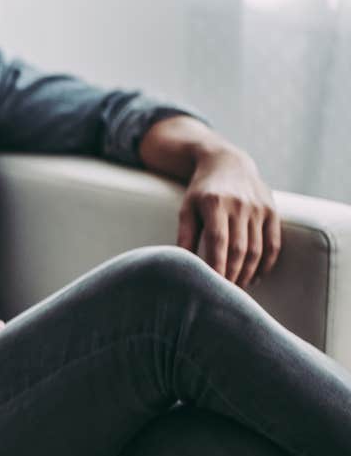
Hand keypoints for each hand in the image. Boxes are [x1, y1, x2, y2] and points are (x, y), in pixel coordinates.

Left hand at [177, 147, 279, 287]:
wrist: (227, 162)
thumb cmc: (201, 191)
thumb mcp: (187, 207)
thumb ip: (184, 234)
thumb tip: (181, 263)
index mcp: (215, 203)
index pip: (218, 242)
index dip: (217, 266)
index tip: (212, 286)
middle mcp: (240, 205)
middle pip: (239, 249)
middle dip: (233, 275)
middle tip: (225, 293)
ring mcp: (259, 208)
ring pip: (257, 249)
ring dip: (248, 273)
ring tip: (238, 288)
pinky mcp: (272, 210)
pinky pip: (273, 243)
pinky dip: (266, 263)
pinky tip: (256, 276)